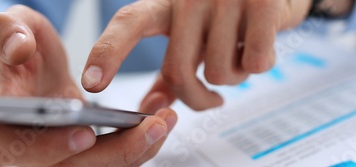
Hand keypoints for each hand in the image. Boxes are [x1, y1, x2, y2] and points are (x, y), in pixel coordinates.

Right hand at [0, 5, 176, 165]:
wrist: (37, 66)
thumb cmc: (22, 49)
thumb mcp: (12, 29)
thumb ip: (8, 33)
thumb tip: (17, 46)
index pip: (13, 151)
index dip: (49, 148)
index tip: (85, 133)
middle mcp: (28, 153)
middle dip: (115, 152)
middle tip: (151, 127)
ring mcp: (58, 157)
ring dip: (136, 150)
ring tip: (165, 121)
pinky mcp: (82, 155)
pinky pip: (113, 159)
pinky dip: (138, 145)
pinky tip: (159, 121)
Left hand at [81, 0, 311, 109]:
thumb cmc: (229, 16)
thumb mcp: (194, 37)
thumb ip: (173, 71)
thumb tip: (151, 107)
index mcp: (167, 3)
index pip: (129, 23)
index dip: (108, 52)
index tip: (92, 83)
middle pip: (177, 72)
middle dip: (198, 98)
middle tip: (214, 98)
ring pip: (218, 74)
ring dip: (234, 78)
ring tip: (240, 54)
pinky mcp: (262, 5)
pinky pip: (253, 63)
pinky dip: (260, 65)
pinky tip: (262, 47)